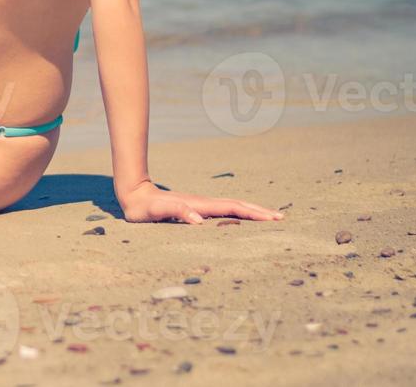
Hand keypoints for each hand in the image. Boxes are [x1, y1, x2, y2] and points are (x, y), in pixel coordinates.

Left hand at [118, 180, 283, 224]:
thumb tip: (199, 220)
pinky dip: (238, 215)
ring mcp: (201, 205)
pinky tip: (243, 220)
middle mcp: (204, 204)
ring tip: (269, 218)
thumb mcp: (158, 212)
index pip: (232, 209)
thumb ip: (177, 212)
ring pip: (232, 207)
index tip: (271, 218)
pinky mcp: (196, 209)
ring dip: (251, 212)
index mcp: (200, 205)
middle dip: (259, 211)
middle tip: (281, 218)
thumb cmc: (145, 208)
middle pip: (237, 205)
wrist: (134, 195)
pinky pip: (223, 212)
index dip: (252, 213)